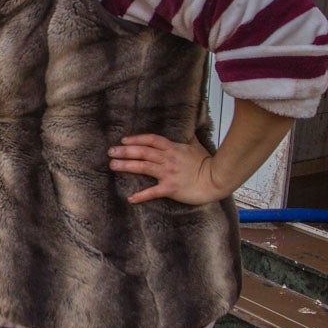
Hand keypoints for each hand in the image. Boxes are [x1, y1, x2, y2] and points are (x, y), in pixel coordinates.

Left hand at [108, 133, 231, 204]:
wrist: (216, 179)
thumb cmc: (207, 163)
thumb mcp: (196, 146)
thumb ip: (188, 138)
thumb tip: (188, 129)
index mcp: (173, 148)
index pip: (151, 140)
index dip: (136, 139)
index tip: (124, 140)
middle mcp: (168, 159)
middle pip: (142, 152)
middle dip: (125, 151)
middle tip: (111, 151)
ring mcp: (168, 173)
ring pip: (143, 166)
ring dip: (127, 165)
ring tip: (113, 165)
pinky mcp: (170, 188)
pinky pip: (153, 192)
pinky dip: (141, 195)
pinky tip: (130, 198)